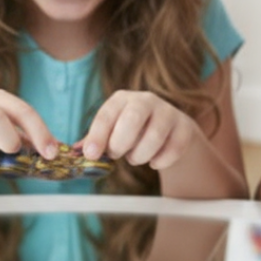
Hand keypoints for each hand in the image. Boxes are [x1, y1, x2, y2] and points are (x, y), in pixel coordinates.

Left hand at [82, 91, 196, 169]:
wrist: (172, 131)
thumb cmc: (134, 131)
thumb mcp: (113, 131)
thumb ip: (95, 141)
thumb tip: (75, 152)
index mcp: (122, 99)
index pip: (107, 115)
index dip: (97, 136)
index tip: (91, 154)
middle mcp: (145, 100)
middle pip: (132, 119)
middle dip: (121, 143)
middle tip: (117, 155)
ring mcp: (168, 112)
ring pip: (154, 137)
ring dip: (140, 155)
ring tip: (135, 158)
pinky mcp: (185, 127)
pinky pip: (173, 149)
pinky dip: (160, 161)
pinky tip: (155, 161)